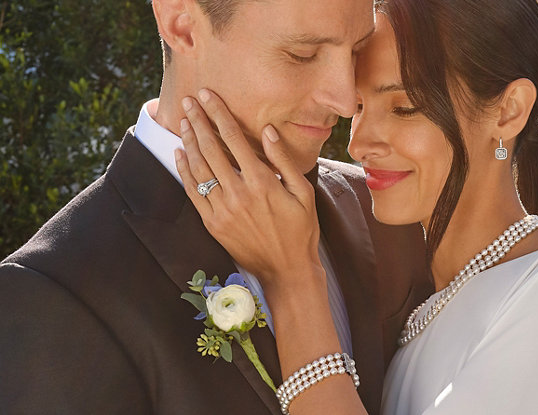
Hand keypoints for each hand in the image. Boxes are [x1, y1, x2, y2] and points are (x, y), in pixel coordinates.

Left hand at [175, 88, 321, 291]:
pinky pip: (192, 193)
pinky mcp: (213, 224)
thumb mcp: (303, 192)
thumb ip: (283, 160)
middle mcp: (238, 193)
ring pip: (199, 168)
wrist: (287, 270)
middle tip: (188, 101)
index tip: (207, 95)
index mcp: (262, 181)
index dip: (218, 114)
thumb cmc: (301, 230)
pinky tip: (180, 154)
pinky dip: (184, 171)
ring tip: (183, 121)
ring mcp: (223, 210)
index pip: (234, 138)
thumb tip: (268, 131)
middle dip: (198, 121)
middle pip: (211, 148)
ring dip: (189, 141)